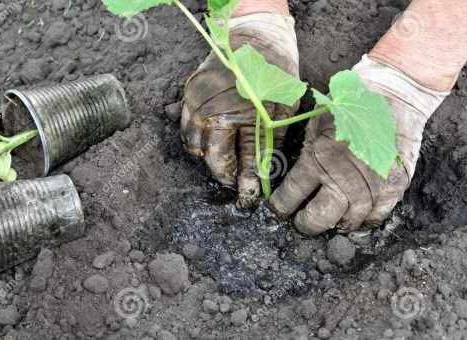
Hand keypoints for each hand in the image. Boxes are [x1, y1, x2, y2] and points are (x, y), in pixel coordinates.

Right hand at [181, 13, 299, 207]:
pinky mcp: (187, 95)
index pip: (240, 163)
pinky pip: (185, 128)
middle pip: (213, 159)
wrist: (256, 35)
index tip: (250, 198)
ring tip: (225, 163)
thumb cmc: (274, 71)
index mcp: (236, 117)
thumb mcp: (281, 109)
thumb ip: (270, 143)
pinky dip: (196, 141)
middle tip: (236, 184)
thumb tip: (263, 174)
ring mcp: (195, 103)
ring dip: (208, 159)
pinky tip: (210, 143)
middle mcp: (210, 113)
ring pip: (194, 147)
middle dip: (225, 176)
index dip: (246, 184)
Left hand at [269, 56, 448, 234]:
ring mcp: (371, 183)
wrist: (394, 93)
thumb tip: (290, 175)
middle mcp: (343, 174)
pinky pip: (377, 216)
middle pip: (320, 217)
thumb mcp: (317, 122)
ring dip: (337, 224)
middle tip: (303, 222)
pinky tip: (357, 218)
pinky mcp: (394, 185)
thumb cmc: (350, 103)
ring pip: (349, 221)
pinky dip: (366, 221)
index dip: (281, 206)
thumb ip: (307, 150)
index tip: (279, 210)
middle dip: (307, 223)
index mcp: (318, 157)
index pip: (292, 195)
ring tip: (331, 222)